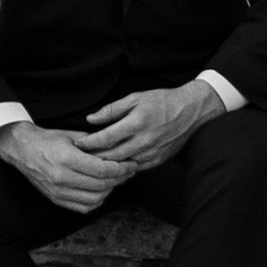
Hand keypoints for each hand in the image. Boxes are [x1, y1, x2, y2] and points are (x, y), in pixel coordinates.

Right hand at [0, 120, 120, 213]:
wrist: (23, 150)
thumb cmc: (48, 139)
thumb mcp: (72, 136)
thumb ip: (94, 144)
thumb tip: (117, 150)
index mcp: (66, 159)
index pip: (101, 170)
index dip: (120, 168)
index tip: (130, 164)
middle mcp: (62, 178)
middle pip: (100, 186)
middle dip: (119, 179)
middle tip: (129, 171)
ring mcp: (58, 192)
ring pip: (94, 200)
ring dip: (109, 191)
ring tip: (116, 179)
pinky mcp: (56, 199)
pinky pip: (82, 207)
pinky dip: (96, 201)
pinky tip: (101, 190)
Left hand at [75, 83, 215, 180]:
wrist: (190, 112)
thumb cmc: (162, 101)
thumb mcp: (136, 98)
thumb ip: (112, 110)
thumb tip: (91, 118)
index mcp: (136, 123)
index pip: (105, 138)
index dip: (88, 142)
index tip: (77, 143)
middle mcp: (143, 141)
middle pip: (110, 156)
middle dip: (92, 157)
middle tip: (78, 157)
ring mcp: (150, 154)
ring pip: (121, 165)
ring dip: (106, 165)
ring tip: (91, 162)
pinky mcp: (156, 161)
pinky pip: (134, 168)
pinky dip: (122, 167)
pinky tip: (113, 165)